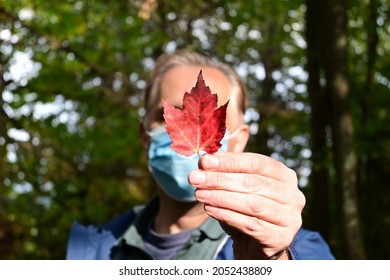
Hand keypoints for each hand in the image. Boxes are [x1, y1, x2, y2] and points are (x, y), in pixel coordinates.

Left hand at [188, 152, 305, 259]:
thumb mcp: (236, 188)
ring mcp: (290, 218)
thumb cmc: (245, 210)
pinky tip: (209, 209)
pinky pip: (251, 225)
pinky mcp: (281, 238)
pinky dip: (227, 215)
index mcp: (284, 175)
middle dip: (220, 179)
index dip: (230, 161)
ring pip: (253, 204)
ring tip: (199, 194)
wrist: (256, 245)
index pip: (257, 163)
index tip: (204, 161)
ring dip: (222, 197)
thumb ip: (224, 173)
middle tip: (195, 177)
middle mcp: (293, 195)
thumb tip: (204, 160)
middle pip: (253, 183)